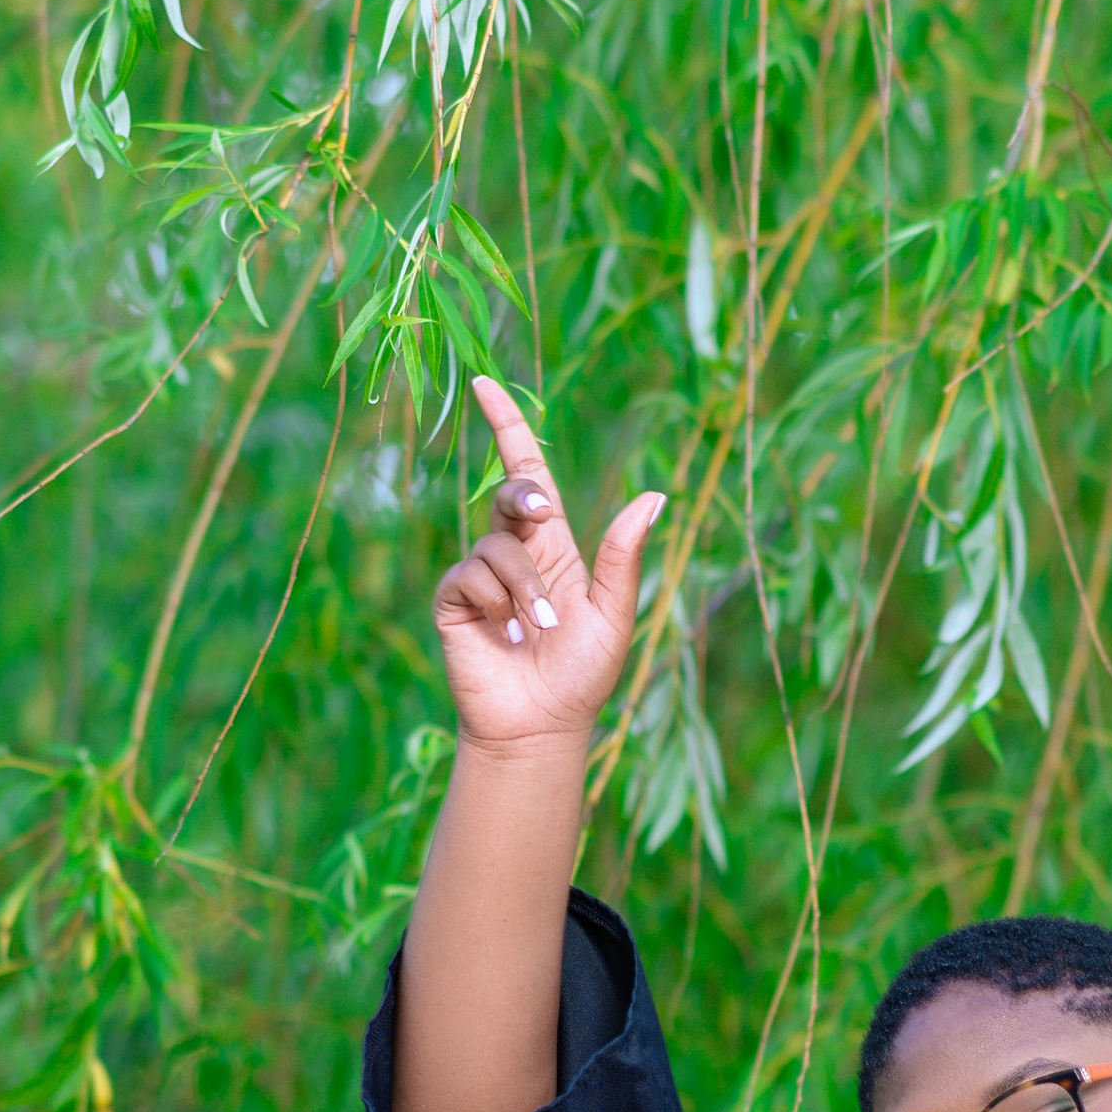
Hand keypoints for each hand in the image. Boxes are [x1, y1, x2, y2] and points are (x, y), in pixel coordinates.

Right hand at [434, 376, 663, 756]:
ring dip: (525, 585)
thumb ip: (624, 556)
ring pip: (497, 544)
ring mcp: (481, 577)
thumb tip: (656, 496)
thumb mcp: (614, 613)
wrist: (541, 727)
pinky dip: (496, 603)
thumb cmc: (582, 675)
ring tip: (536, 630)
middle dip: (524, 495)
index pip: (528, 473)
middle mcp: (515, 553)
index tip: (484, 384)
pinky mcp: (454, 602)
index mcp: (556, 546)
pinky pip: (470, 575)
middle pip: (510, 494)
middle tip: (542, 518)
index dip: (507, 427)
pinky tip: (508, 638)